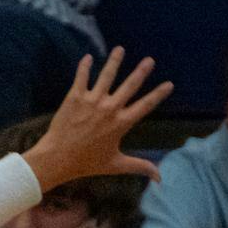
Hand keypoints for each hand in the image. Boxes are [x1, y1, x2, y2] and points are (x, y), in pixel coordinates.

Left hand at [23, 48, 172, 189]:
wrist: (58, 158)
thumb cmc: (87, 163)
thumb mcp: (116, 164)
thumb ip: (139, 166)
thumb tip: (160, 178)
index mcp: (121, 124)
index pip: (145, 106)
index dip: (158, 94)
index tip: (169, 84)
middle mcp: (109, 109)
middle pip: (129, 86)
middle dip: (141, 71)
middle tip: (150, 60)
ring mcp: (92, 101)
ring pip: (106, 76)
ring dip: (114, 61)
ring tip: (120, 49)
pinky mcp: (75, 97)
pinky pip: (82, 77)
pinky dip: (84, 66)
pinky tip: (88, 57)